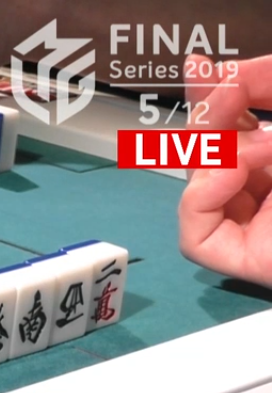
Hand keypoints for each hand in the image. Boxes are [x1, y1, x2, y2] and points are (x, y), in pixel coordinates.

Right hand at [178, 55, 271, 287]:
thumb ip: (269, 85)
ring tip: (265, 146)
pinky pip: (195, 238)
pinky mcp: (246, 259)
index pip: (236, 129)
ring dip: (219, 156)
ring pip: (199, 192)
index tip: (199, 67)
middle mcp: (271, 191)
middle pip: (209, 157)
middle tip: (223, 90)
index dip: (213, 97)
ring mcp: (259, 228)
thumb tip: (222, 78)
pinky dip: (200, 201)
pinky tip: (231, 176)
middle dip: (210, 119)